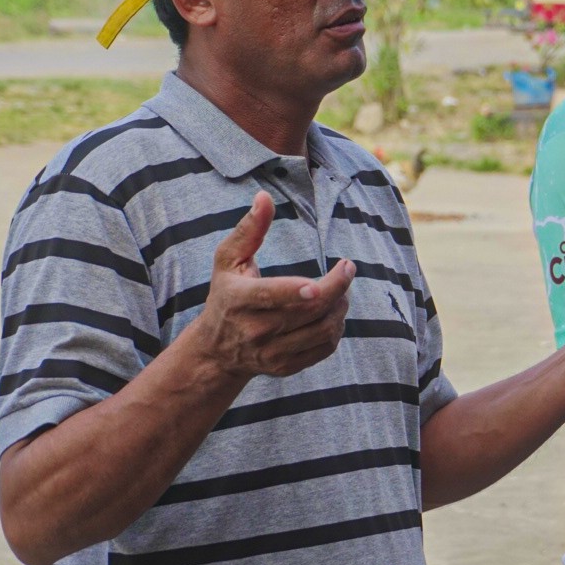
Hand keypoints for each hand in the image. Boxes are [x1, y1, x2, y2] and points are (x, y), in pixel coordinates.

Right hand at [189, 191, 353, 379]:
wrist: (217, 350)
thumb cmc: (225, 294)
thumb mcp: (227, 260)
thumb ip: (249, 229)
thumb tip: (264, 197)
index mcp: (238, 300)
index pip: (273, 296)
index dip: (300, 290)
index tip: (328, 276)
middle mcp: (254, 331)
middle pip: (309, 311)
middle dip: (337, 287)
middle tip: (347, 268)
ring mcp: (271, 353)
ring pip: (322, 331)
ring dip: (341, 306)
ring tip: (341, 289)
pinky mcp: (286, 367)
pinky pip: (324, 348)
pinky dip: (337, 328)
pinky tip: (334, 311)